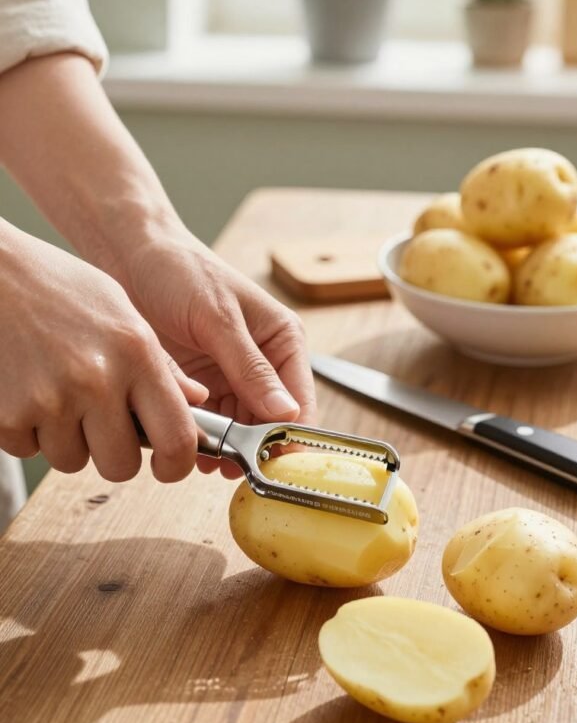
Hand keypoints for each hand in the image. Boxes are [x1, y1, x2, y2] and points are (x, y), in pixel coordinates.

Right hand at [0, 224, 207, 481]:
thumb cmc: (59, 288)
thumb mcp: (122, 313)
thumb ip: (161, 364)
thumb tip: (196, 402)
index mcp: (136, 354)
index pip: (176, 439)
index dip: (175, 465)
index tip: (166, 465)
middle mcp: (97, 381)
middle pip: (121, 466)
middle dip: (113, 454)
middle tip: (101, 424)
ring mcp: (49, 401)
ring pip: (72, 460)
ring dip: (67, 440)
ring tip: (57, 392)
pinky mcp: (8, 415)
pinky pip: (28, 449)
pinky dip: (28, 430)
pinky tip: (26, 388)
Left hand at [124, 226, 317, 473]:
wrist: (131, 256)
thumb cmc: (181, 271)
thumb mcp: (217, 318)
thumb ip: (250, 368)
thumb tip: (287, 413)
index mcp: (283, 341)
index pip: (300, 402)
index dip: (289, 437)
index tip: (271, 463)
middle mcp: (263, 364)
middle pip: (269, 424)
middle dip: (250, 447)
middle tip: (228, 466)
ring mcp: (231, 378)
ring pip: (238, 430)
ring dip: (223, 446)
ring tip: (204, 457)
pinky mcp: (201, 386)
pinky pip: (208, 423)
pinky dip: (199, 436)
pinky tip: (188, 444)